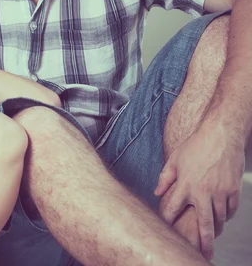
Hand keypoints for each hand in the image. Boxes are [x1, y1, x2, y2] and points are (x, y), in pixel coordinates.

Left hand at [155, 117, 244, 259]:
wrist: (221, 135)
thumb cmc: (195, 145)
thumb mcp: (174, 159)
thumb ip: (165, 177)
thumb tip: (156, 192)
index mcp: (185, 185)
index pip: (172, 209)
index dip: (167, 220)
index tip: (164, 230)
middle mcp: (202, 192)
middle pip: (202, 224)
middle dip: (202, 242)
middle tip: (203, 255)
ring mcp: (220, 192)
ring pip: (219, 218)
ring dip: (215, 228)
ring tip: (211, 236)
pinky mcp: (233, 189)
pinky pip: (231, 209)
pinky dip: (227, 215)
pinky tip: (222, 217)